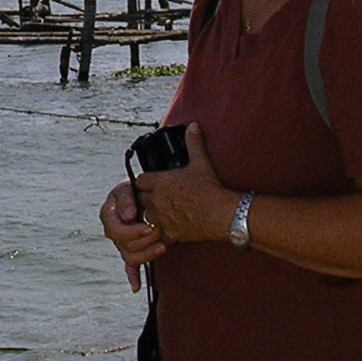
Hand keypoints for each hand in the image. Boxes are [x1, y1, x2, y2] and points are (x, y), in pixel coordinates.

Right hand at [99, 181, 165, 291]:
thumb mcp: (128, 187)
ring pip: (130, 257)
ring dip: (147, 254)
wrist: (145, 192)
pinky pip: (130, 266)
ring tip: (163, 246)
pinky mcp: (132, 250)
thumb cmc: (136, 188)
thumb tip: (128, 217)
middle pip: (125, 246)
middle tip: (159, 231)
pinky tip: (137, 287)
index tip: (149, 226)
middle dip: (144, 241)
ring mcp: (121, 243)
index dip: (132, 232)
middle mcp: (113, 231)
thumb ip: (126, 199)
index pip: (116, 231)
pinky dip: (133, 276)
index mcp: (108, 215)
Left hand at [127, 122, 234, 246]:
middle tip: (154, 197)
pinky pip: (157, 234)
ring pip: (145, 216)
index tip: (149, 182)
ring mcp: (161, 218)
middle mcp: (156, 200)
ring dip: (150, 214)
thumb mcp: (201, 162)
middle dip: (144, 197)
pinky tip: (168, 228)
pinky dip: (160, 231)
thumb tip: (193, 126)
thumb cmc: (210, 188)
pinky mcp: (169, 233)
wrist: (221, 214)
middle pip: (139, 198)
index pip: (140, 180)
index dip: (144, 181)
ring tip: (160, 213)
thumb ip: (194, 143)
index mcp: (160, 182)